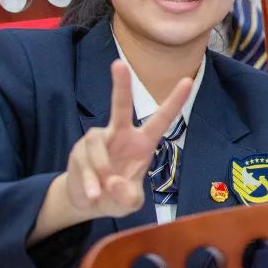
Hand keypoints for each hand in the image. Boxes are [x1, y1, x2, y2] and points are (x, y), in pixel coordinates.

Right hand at [63, 60, 191, 219]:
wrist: (88, 202)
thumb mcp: (129, 203)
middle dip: (120, 85)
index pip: (161, 118)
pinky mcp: (79, 150)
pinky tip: (92, 194)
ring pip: (96, 145)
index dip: (174, 101)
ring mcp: (98, 139)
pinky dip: (88, 180)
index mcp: (143, 142)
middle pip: (121, 105)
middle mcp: (121, 134)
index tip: (188, 80)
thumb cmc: (117, 195)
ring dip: (99, 169)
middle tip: (118, 64)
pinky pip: (83, 161)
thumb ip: (128, 197)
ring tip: (100, 192)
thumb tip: (115, 184)